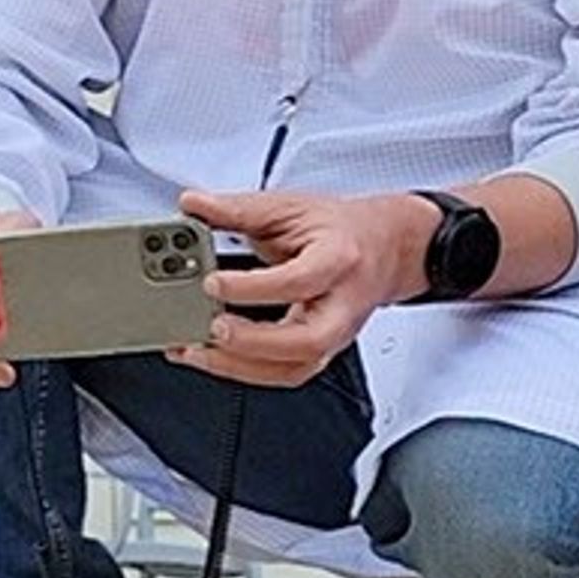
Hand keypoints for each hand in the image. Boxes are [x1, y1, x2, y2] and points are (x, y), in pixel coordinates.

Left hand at [172, 189, 429, 386]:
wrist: (386, 249)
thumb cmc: (341, 231)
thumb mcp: (292, 208)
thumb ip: (239, 209)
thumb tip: (193, 203)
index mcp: (339, 259)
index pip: (299, 280)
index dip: (252, 286)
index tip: (211, 282)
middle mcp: (342, 304)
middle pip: (306, 340)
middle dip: (251, 341)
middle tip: (209, 328)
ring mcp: (334, 334)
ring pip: (294, 368)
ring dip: (237, 366)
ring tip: (192, 349)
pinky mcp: (319, 352)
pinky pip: (283, 373)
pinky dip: (242, 371)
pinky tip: (207, 356)